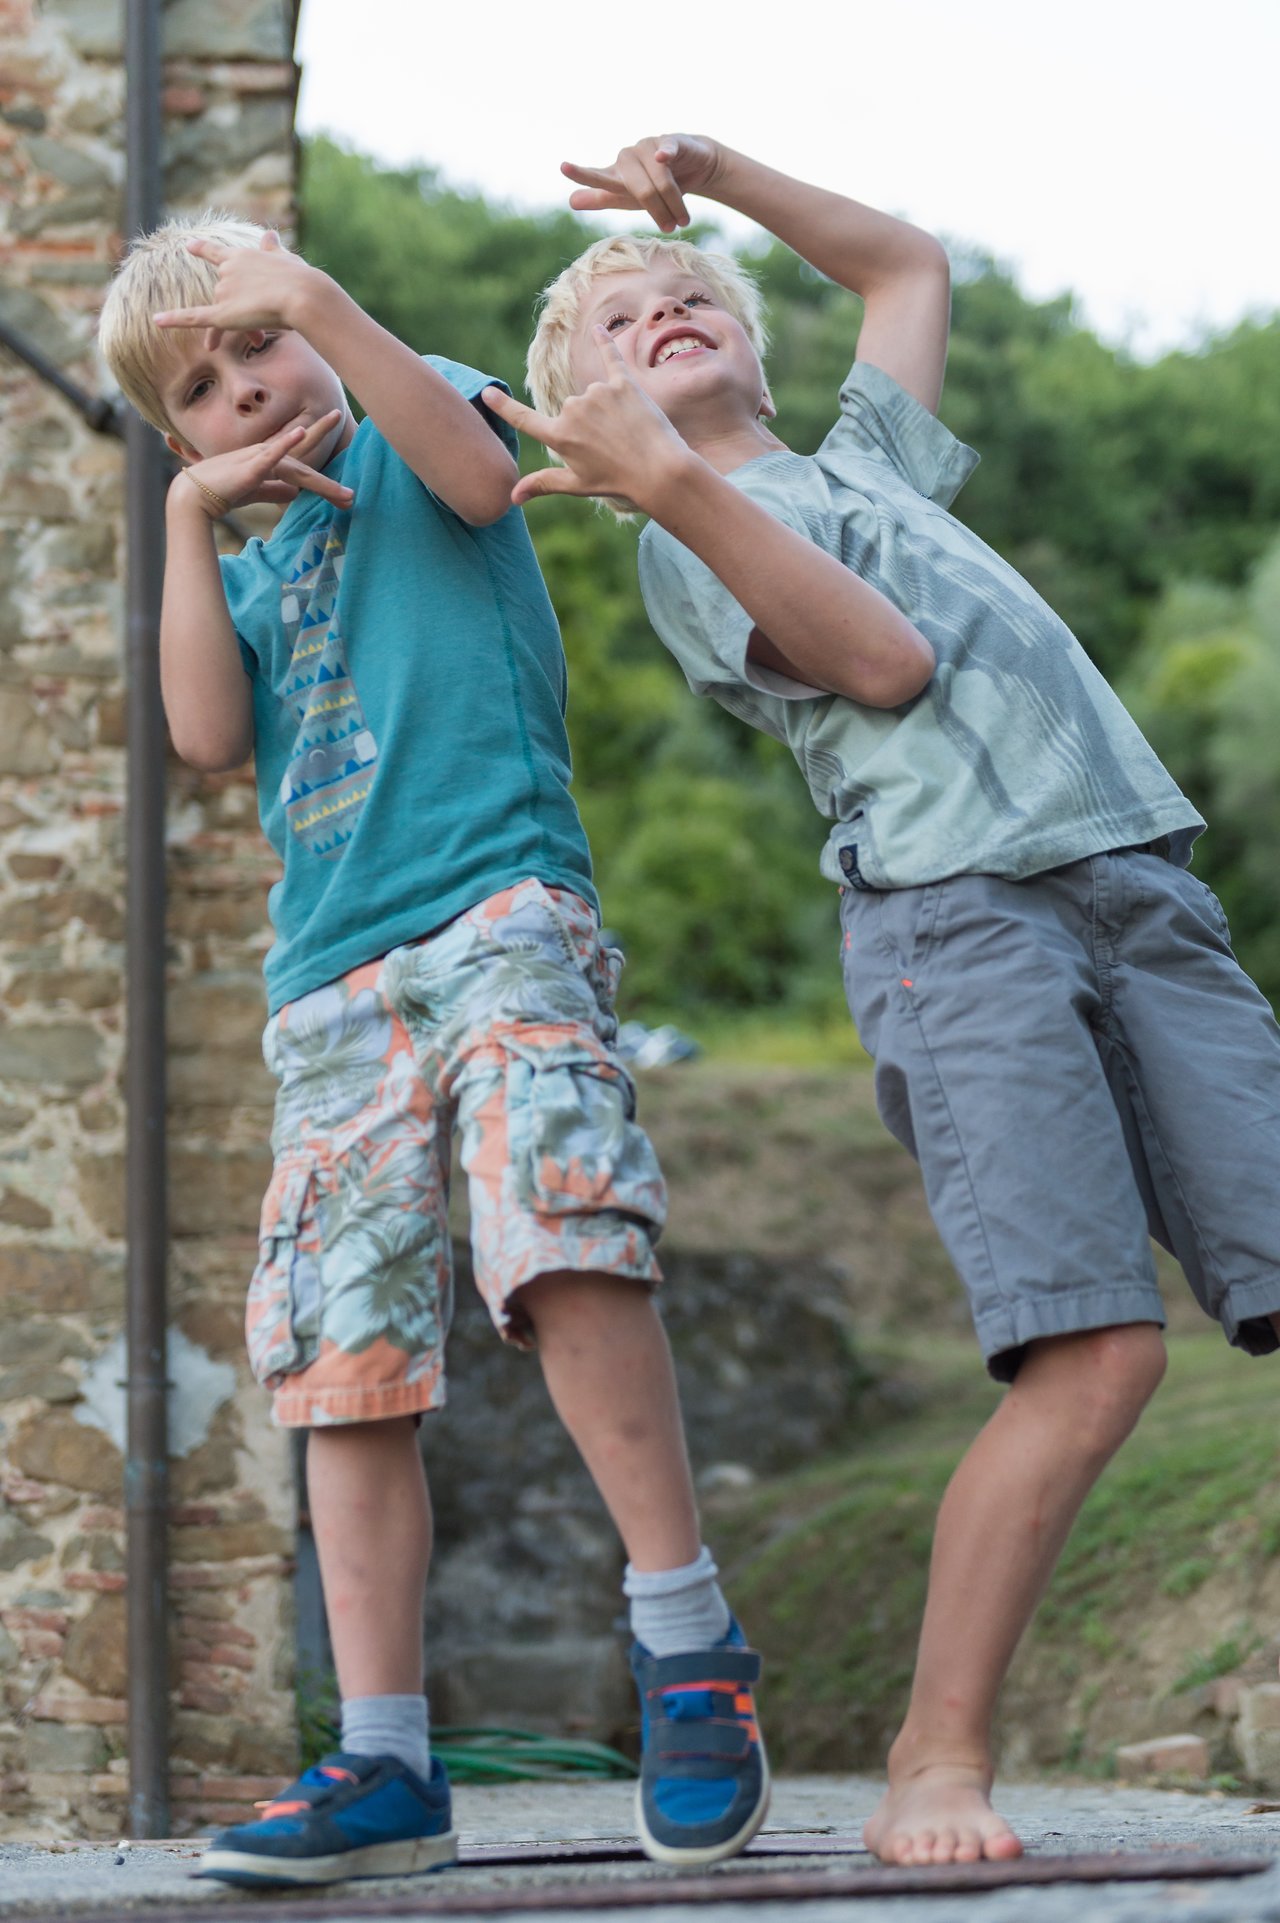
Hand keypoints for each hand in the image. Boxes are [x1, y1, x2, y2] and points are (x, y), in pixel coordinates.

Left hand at [154, 230, 319, 346]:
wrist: (301, 295)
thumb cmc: (300, 279)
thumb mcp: (286, 260)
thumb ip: (273, 250)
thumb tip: (270, 234)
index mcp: (241, 256)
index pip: (216, 252)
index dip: (201, 249)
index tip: (189, 246)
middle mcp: (227, 271)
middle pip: (227, 296)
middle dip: (243, 310)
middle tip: (265, 322)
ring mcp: (223, 292)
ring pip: (226, 314)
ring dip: (242, 328)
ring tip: (260, 338)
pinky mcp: (221, 314)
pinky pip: (194, 317)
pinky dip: (174, 319)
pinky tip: (156, 321)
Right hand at [172, 409, 354, 516]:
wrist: (196, 496)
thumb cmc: (223, 491)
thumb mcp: (255, 491)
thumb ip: (275, 489)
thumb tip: (295, 493)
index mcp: (271, 461)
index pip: (303, 457)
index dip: (324, 451)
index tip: (347, 453)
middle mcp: (269, 455)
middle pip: (306, 465)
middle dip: (331, 480)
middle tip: (353, 488)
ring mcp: (260, 459)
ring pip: (298, 468)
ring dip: (323, 483)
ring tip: (347, 496)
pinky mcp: (251, 467)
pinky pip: (272, 454)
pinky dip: (286, 442)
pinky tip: (301, 431)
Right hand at [482, 332, 690, 510]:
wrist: (659, 470)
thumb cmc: (617, 481)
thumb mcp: (577, 484)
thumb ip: (542, 483)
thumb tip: (511, 497)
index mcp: (559, 436)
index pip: (523, 419)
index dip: (503, 406)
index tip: (487, 392)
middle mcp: (572, 410)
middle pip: (572, 411)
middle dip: (588, 426)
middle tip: (612, 448)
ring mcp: (597, 393)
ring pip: (593, 395)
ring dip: (607, 410)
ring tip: (627, 433)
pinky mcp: (622, 382)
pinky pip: (610, 357)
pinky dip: (604, 342)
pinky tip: (598, 328)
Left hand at [561, 134, 722, 232]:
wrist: (693, 166)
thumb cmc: (655, 185)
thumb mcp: (628, 197)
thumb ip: (601, 198)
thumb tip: (571, 201)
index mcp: (616, 174)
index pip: (597, 176)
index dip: (581, 174)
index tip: (563, 167)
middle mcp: (628, 157)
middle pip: (641, 191)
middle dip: (658, 212)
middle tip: (670, 228)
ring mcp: (648, 147)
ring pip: (661, 181)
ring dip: (674, 204)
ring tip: (683, 220)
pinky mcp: (671, 140)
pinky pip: (667, 148)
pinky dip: (666, 153)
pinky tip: (663, 157)